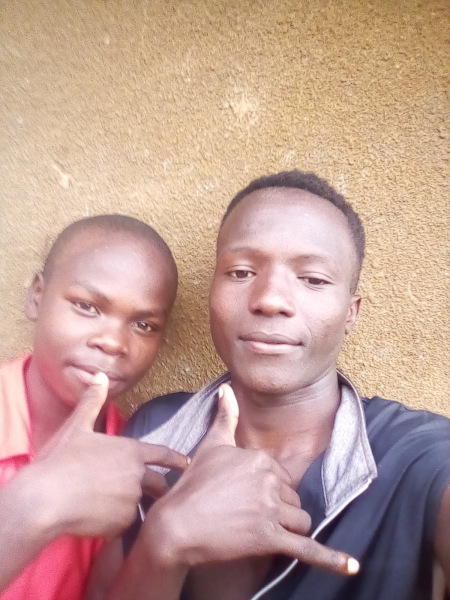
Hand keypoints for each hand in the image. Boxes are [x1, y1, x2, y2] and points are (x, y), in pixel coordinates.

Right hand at [28, 372, 188, 539]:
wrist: (46, 499)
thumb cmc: (61, 460)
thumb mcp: (77, 427)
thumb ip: (92, 402)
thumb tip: (99, 376)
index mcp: (131, 451)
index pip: (163, 454)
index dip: (176, 459)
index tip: (188, 463)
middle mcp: (138, 475)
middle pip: (159, 484)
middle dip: (159, 488)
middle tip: (160, 494)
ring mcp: (132, 501)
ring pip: (140, 506)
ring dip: (134, 506)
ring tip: (117, 508)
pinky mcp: (122, 524)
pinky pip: (125, 525)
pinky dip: (117, 524)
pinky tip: (100, 521)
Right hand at [143, 384, 358, 575]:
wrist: (176, 524)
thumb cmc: (191, 485)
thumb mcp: (210, 445)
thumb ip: (225, 417)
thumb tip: (226, 389)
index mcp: (259, 458)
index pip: (283, 477)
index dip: (269, 490)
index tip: (249, 497)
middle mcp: (269, 481)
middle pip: (293, 499)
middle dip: (279, 510)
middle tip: (251, 516)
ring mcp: (270, 510)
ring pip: (300, 521)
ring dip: (289, 528)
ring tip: (265, 531)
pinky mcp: (269, 537)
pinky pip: (306, 550)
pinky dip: (330, 560)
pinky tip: (351, 566)